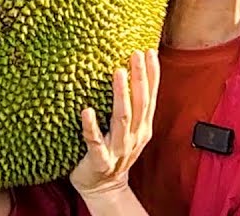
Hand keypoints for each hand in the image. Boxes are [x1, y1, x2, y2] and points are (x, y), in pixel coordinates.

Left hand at [69, 49, 160, 198]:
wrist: (104, 189)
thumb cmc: (113, 151)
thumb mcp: (129, 128)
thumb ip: (130, 105)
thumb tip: (125, 70)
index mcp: (142, 127)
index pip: (150, 96)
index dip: (152, 74)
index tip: (150, 51)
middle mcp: (134, 136)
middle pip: (140, 103)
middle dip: (140, 77)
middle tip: (136, 54)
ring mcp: (118, 149)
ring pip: (121, 119)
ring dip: (120, 95)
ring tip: (118, 72)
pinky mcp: (99, 161)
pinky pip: (95, 143)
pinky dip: (91, 127)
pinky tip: (87, 110)